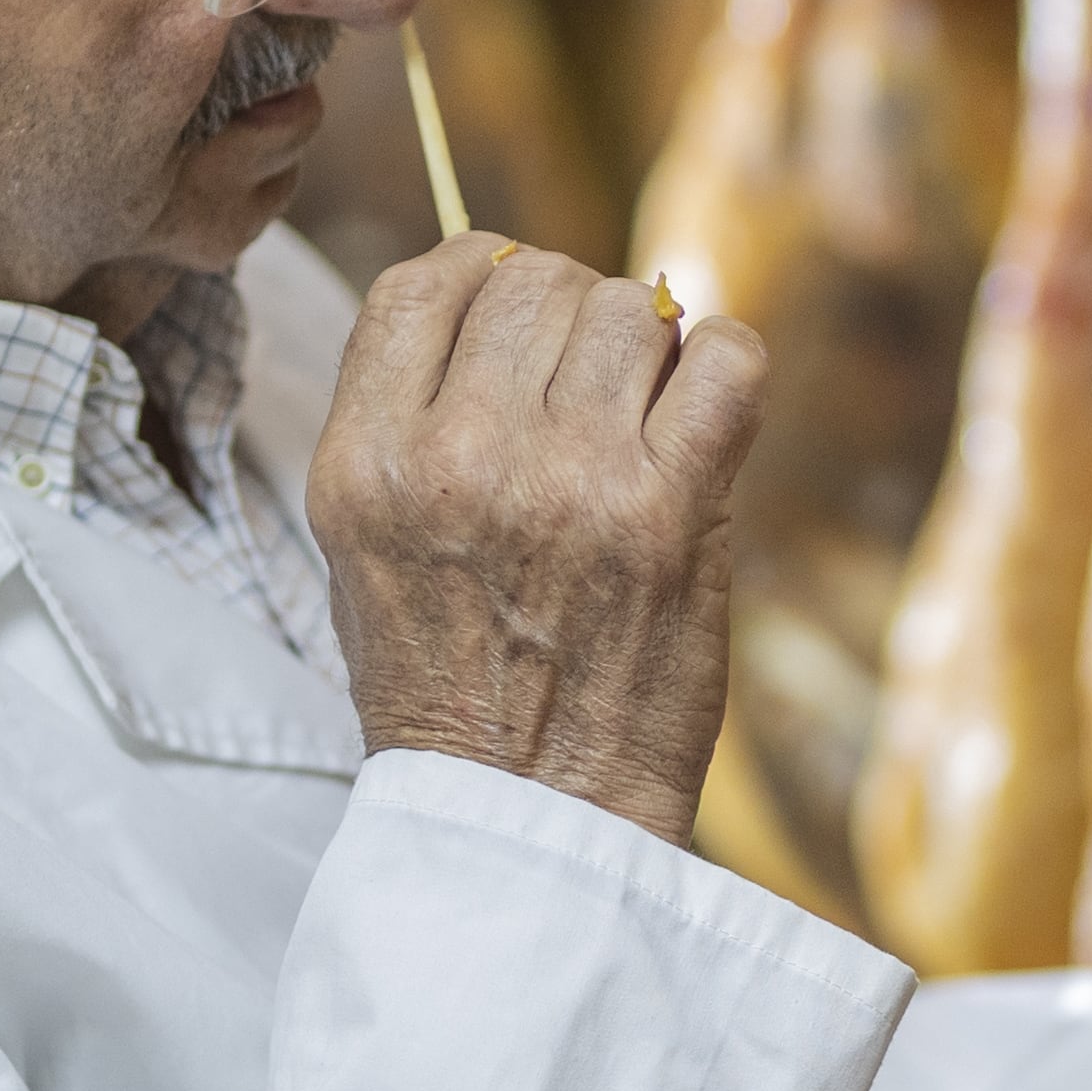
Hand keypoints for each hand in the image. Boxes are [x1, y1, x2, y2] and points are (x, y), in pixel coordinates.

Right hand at [310, 236, 765, 846]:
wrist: (534, 817)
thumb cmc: (453, 687)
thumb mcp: (365, 551)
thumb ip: (409, 422)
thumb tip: (499, 295)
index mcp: (364, 463)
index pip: (424, 282)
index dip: (485, 273)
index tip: (515, 307)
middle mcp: (458, 456)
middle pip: (536, 281)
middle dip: (574, 311)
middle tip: (593, 382)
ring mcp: (570, 478)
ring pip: (633, 308)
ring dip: (651, 346)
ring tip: (643, 418)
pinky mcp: (671, 510)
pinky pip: (727, 360)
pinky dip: (727, 365)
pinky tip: (708, 413)